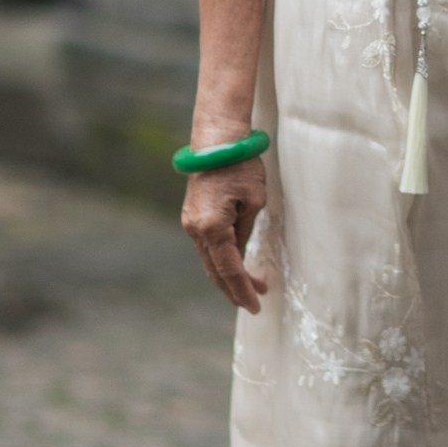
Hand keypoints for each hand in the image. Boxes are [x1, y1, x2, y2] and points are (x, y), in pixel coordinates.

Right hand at [182, 152, 270, 312]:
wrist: (215, 141)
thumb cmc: (239, 166)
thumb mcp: (254, 201)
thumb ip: (246, 231)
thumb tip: (240, 251)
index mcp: (213, 228)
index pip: (230, 270)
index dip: (243, 290)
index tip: (256, 306)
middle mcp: (196, 230)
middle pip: (215, 271)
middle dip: (235, 289)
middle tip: (255, 301)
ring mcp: (190, 224)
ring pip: (209, 261)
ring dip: (228, 275)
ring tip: (252, 285)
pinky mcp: (192, 217)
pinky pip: (207, 247)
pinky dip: (221, 260)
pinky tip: (236, 264)